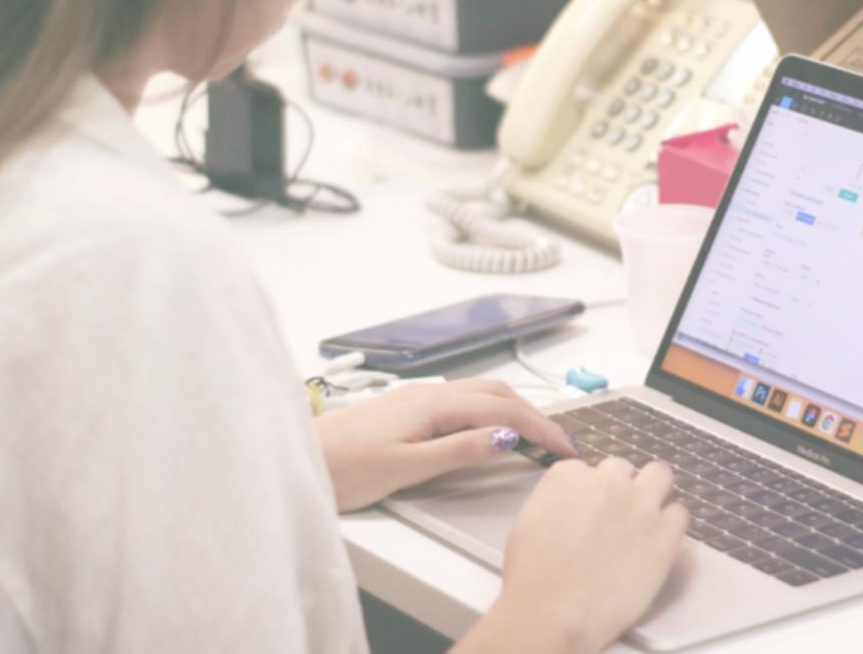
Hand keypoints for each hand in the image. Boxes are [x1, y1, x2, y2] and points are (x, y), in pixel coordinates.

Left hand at [312, 379, 576, 511]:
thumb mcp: (406, 468)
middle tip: (559, 443)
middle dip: (535, 414)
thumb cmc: (343, 468)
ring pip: (480, 393)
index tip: (565, 448)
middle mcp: (428, 393)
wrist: (297, 459)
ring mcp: (416, 397)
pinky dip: (490, 410)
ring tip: (535, 435)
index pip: (503, 411)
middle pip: (497, 394)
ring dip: (514, 409)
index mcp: (433, 405)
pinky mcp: (406, 407)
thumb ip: (458, 451)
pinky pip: (462, 400)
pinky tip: (490, 427)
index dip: (540, 428)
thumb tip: (504, 438)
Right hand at [458, 457, 689, 653]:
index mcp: (569, 475)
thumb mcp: (530, 520)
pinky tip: (658, 544)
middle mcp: (607, 481)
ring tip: (645, 521)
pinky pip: (680, 513)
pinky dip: (671, 525)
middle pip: (624, 468)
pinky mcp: (664, 532)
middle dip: (621, 487)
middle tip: (616, 516)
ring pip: (660, 475)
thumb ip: (557, 501)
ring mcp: (639, 504)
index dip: (590, 492)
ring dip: (653, 492)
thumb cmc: (532, 575)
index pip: (587, 469)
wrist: (552, 609)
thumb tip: (571, 507)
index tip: (589, 511)